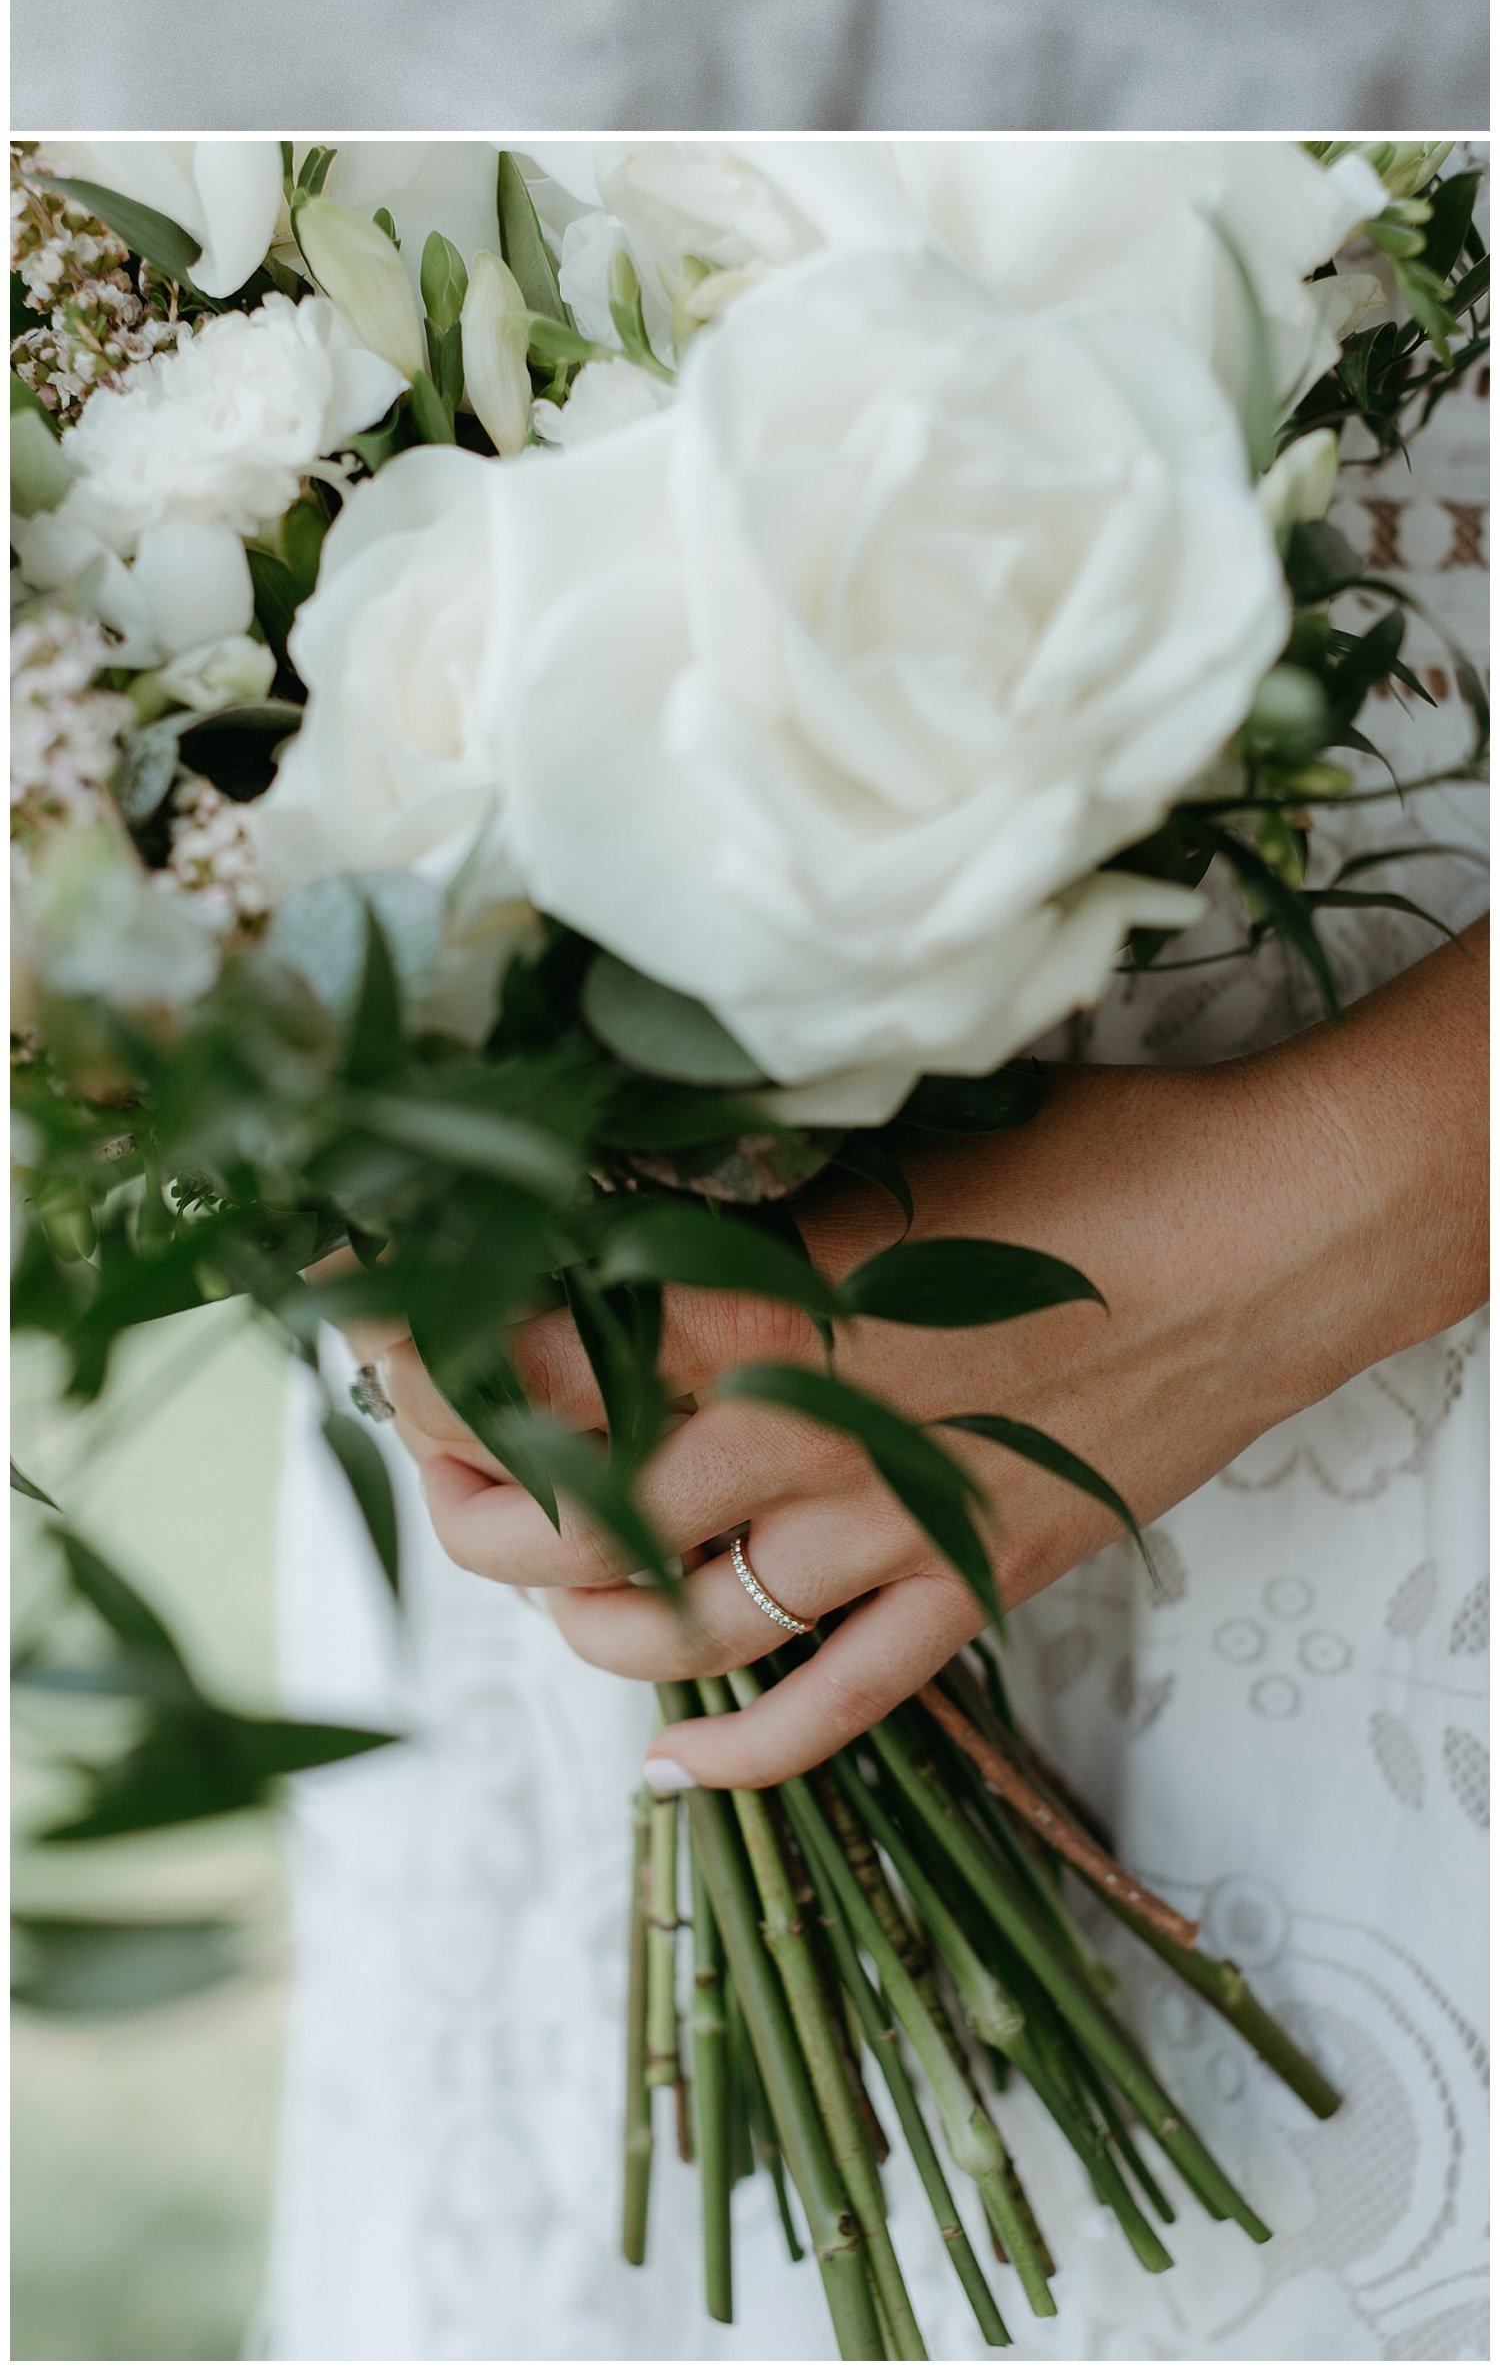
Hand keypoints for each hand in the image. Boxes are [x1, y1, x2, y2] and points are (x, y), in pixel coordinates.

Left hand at [343, 931, 1485, 1787]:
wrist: (1276, 1234)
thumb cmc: (1096, 1152)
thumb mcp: (902, 1146)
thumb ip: (763, 1201)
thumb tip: (636, 1204)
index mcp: (780, 1302)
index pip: (553, 1353)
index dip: (439, 1352)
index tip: (369, 1322)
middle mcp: (813, 1436)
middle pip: (579, 1508)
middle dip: (475, 1493)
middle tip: (433, 1456)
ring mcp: (894, 1530)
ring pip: (677, 1621)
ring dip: (577, 1611)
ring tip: (532, 1570)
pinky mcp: (975, 1587)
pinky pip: (834, 1708)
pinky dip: (739, 1749)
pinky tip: (668, 1755)